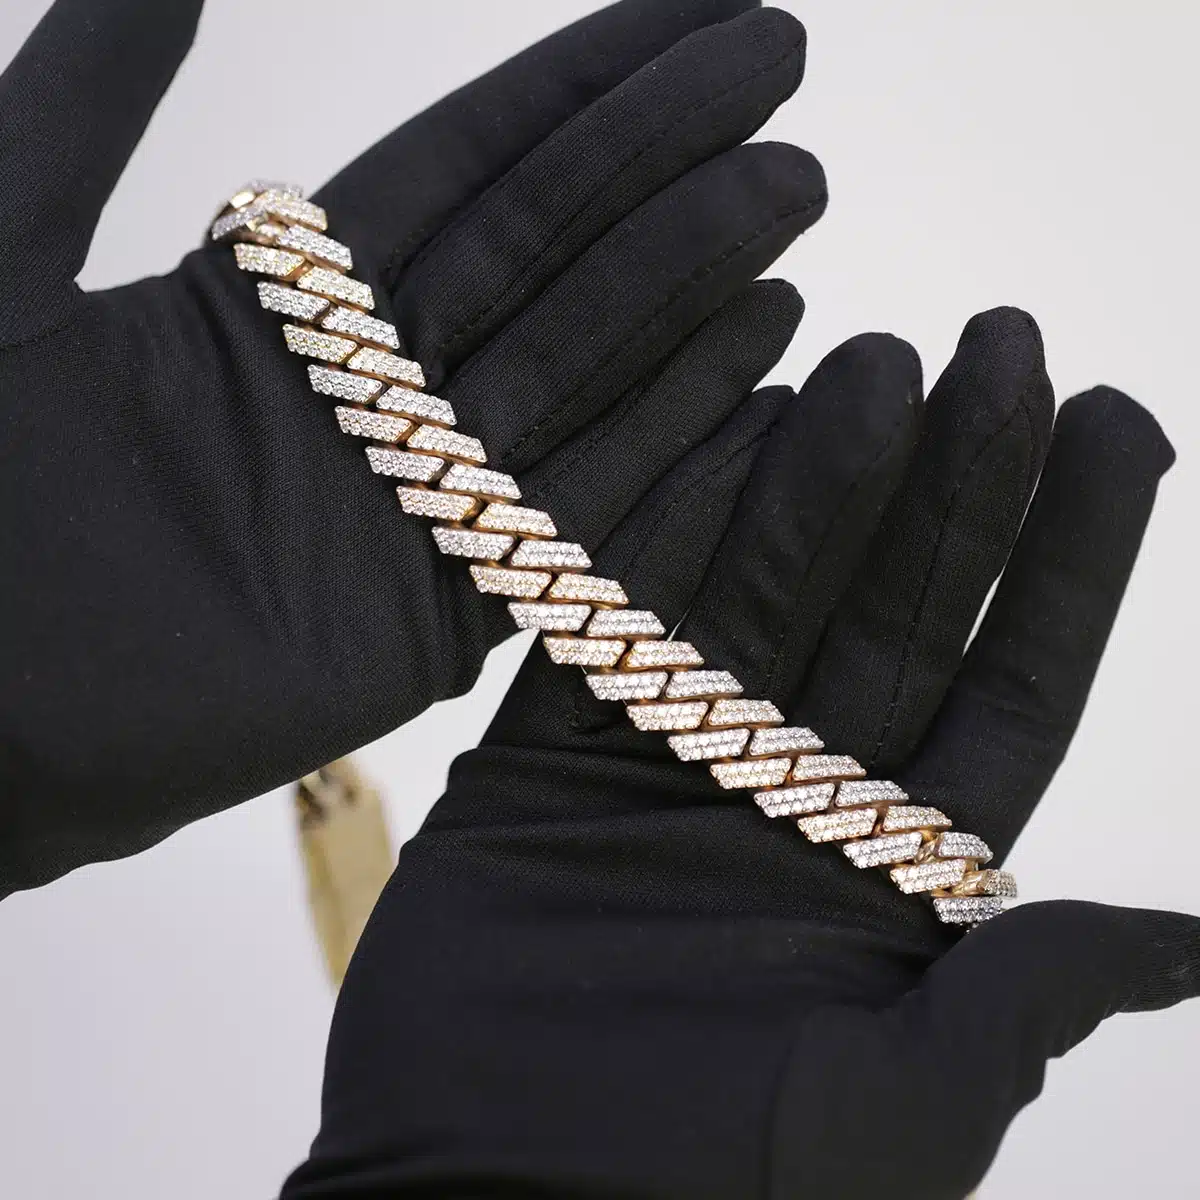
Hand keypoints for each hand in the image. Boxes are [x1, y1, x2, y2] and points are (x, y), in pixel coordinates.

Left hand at [0, 0, 826, 892]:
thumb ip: (82, 105)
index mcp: (279, 298)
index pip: (464, 162)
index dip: (583, 83)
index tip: (697, 19)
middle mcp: (370, 391)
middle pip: (545, 251)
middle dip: (666, 159)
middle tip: (781, 71)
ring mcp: (414, 504)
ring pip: (579, 373)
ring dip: (690, 284)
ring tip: (793, 197)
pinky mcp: (437, 618)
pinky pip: (575, 522)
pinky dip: (670, 446)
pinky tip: (759, 362)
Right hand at [298, 309, 1198, 1198]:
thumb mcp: (899, 1112)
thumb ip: (1023, 1001)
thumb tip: (1194, 944)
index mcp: (899, 878)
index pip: (1013, 684)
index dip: (1071, 555)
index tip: (1118, 422)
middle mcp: (797, 800)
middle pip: (895, 610)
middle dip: (956, 478)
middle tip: (998, 344)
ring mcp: (671, 769)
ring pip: (760, 594)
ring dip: (817, 477)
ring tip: (872, 360)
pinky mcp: (548, 764)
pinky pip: (611, 628)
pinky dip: (656, 532)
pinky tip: (714, 431)